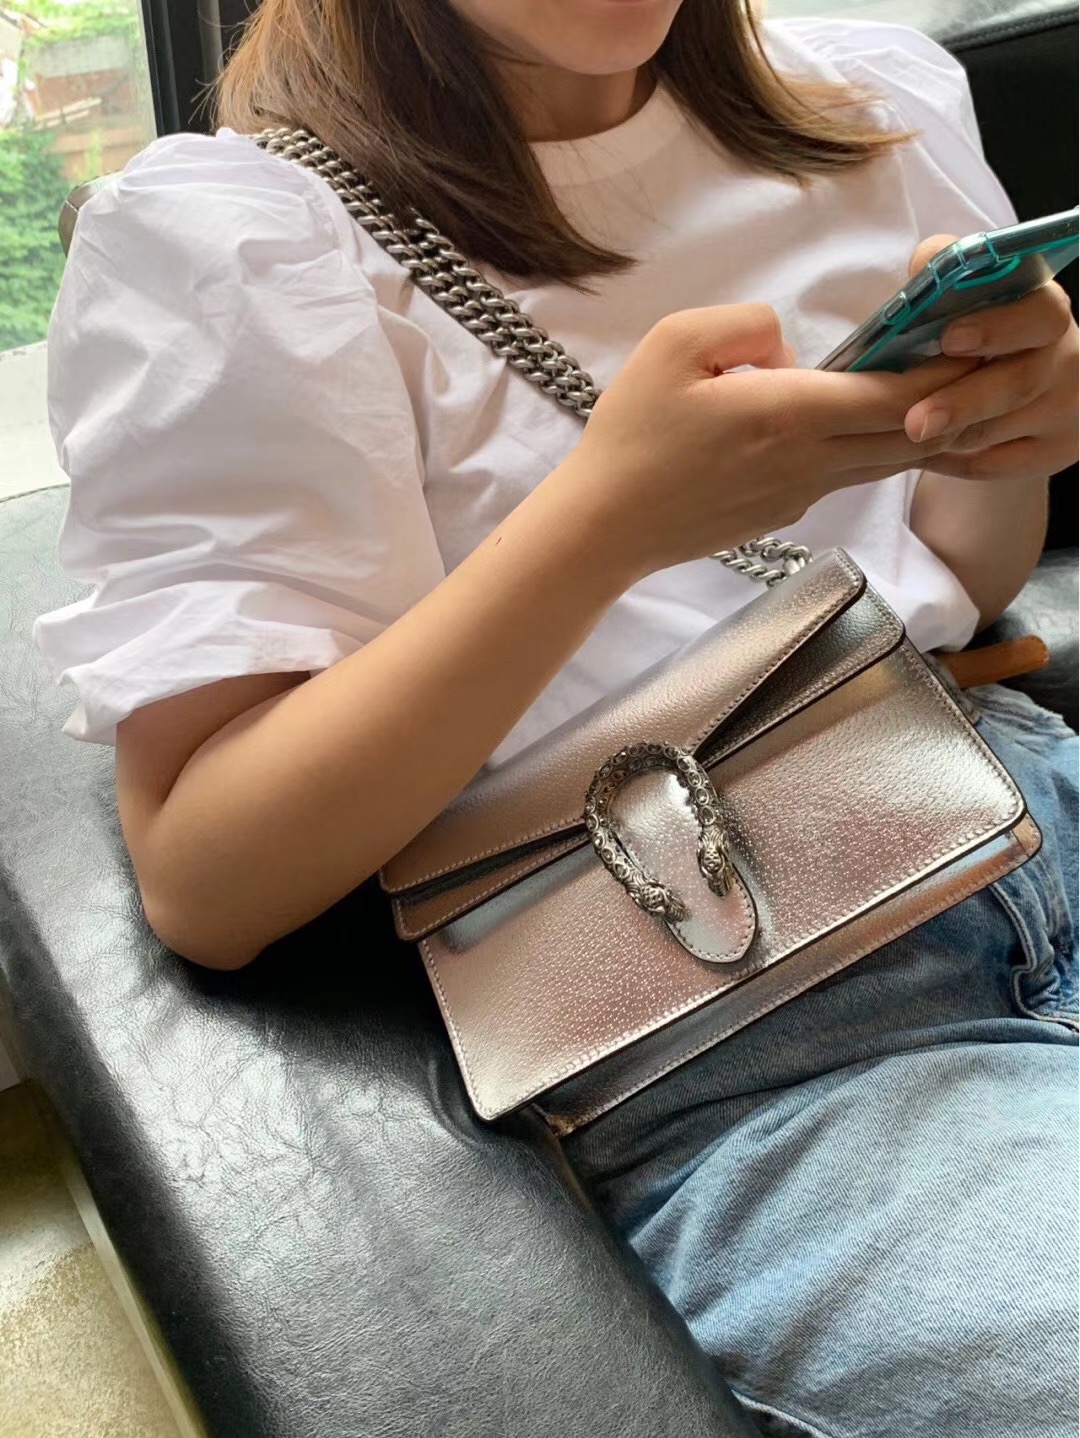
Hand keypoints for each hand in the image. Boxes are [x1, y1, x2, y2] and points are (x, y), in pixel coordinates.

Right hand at [561, 303, 974, 575]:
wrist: (605, 527)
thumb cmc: (631, 435)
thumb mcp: (675, 343)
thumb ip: (748, 324)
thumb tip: (786, 350)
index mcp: (791, 415)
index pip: (897, 397)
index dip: (945, 371)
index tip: (970, 341)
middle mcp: (810, 462)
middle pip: (906, 436)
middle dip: (947, 402)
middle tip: (968, 364)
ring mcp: (799, 497)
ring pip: (881, 462)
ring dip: (912, 430)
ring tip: (925, 392)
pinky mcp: (781, 517)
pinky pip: (840, 478)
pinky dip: (865, 452)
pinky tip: (850, 427)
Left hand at [902, 233, 1078, 479]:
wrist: (1010, 380)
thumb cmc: (976, 329)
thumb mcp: (967, 293)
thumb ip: (945, 270)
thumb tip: (923, 267)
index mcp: (1045, 311)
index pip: (1039, 314)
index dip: (997, 326)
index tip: (950, 338)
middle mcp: (1067, 360)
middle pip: (1020, 383)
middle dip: (963, 403)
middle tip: (916, 422)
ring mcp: (1065, 412)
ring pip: (999, 431)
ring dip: (948, 435)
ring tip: (906, 433)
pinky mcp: (1051, 454)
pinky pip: (992, 465)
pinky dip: (951, 461)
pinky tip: (921, 453)